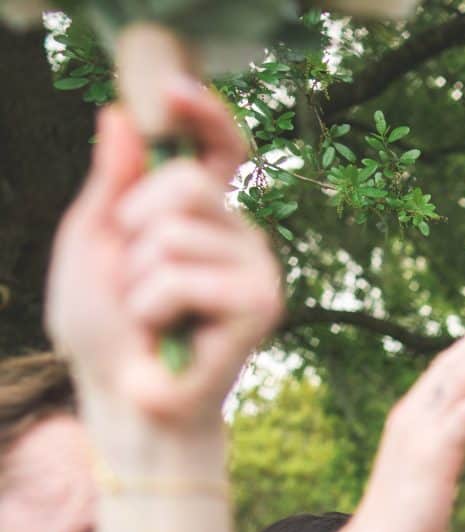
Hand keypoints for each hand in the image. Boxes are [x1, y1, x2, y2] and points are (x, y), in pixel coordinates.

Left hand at [46, 82, 279, 444]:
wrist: (127, 399)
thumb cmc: (108, 328)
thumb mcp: (93, 240)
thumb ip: (111, 182)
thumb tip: (122, 115)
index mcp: (204, 215)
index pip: (220, 149)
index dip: (205, 114)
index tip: (172, 87)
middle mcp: (239, 236)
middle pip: (187, 180)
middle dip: (137, 221)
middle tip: (137, 275)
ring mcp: (256, 270)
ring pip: (174, 234)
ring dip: (137, 277)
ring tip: (149, 315)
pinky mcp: (260, 306)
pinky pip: (180, 277)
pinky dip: (151, 306)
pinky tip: (166, 335)